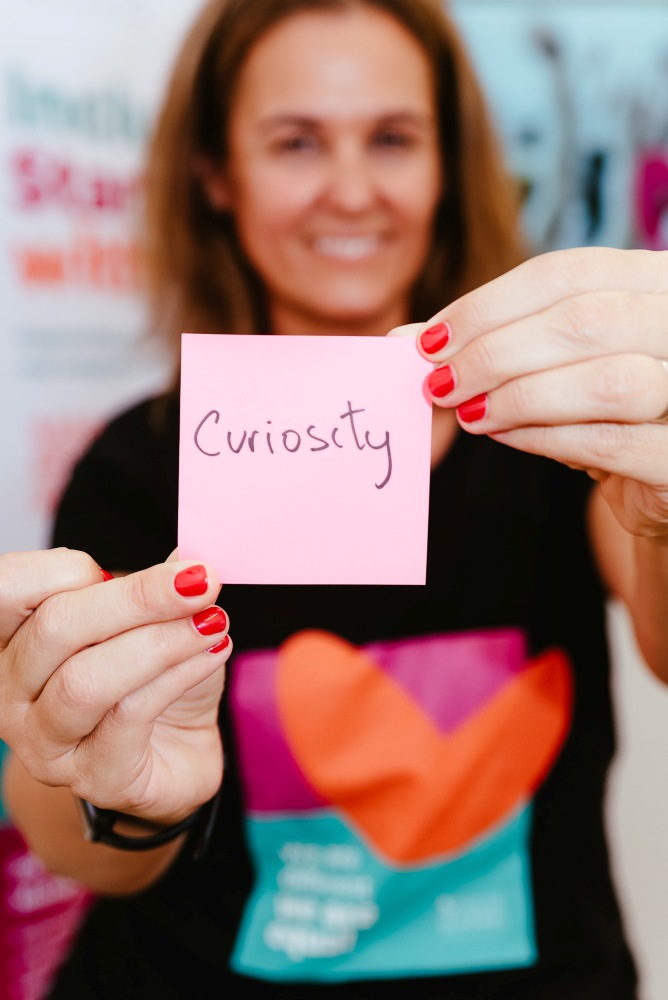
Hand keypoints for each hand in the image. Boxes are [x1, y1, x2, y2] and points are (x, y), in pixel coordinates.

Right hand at [0, 548, 231, 824]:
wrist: (178, 753)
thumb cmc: (154, 680)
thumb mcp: (151, 620)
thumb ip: (154, 585)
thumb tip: (184, 556)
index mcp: (12, 639)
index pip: (9, 587)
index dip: (69, 567)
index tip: (135, 566)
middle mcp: (11, 692)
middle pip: (55, 627)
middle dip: (137, 598)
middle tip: (202, 581)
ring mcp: (45, 743)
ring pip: (86, 680)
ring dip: (162, 641)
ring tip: (213, 621)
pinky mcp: (94, 777)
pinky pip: (129, 716)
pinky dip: (178, 675)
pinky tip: (212, 654)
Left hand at [411, 247, 667, 538]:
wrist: (655, 477)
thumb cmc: (598, 408)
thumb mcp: (549, 363)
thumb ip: (487, 342)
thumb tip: (404, 339)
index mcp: (655, 281)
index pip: (567, 273)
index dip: (490, 305)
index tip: (430, 340)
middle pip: (585, 320)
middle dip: (495, 353)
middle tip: (439, 382)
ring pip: (608, 380)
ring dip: (520, 396)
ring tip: (471, 414)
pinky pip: (612, 441)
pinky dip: (547, 438)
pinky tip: (505, 436)